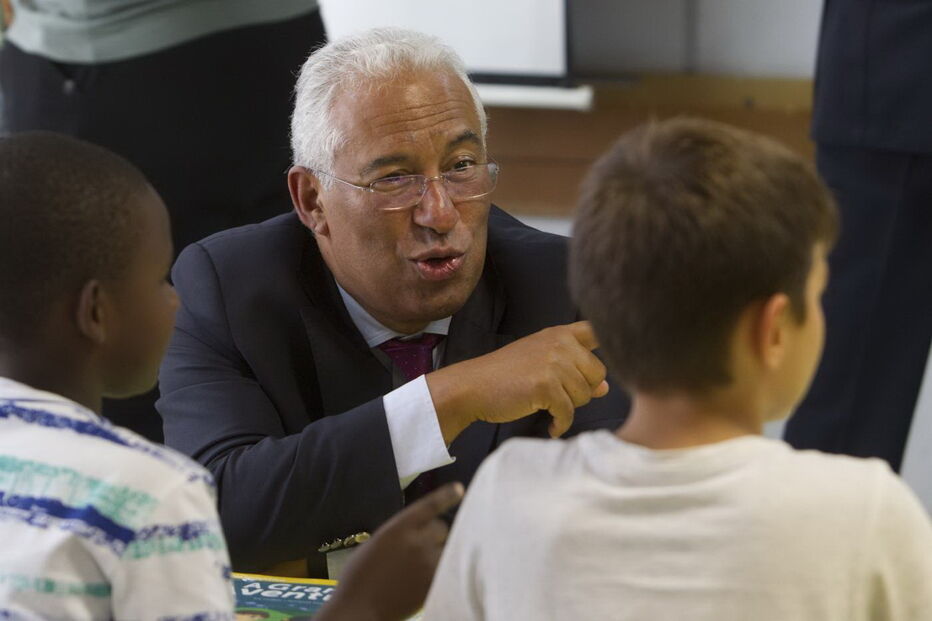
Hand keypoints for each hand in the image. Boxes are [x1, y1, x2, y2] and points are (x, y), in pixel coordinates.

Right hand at [315, 482, 464, 620]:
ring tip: (427, 562)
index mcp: (398, 528)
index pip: (429, 506)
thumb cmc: (359, 576)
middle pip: (442, 528)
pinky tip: (430, 574)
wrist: (359, 609)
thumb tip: (415, 532)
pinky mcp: (433, 584)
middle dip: (435, 535)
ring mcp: (427, 564)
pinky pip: (446, 569)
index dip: (446, 496)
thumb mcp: (374, 544)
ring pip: (447, 548)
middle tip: (424, 546)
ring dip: (440, 552)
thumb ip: (397, 534)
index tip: (459, 489)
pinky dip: (442, 569)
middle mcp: (417, 542)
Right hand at [428, 320, 608, 441]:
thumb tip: (605, 389)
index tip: (591, 368)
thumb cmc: (506, 376)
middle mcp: (559, 343)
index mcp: (559, 333)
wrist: (473, 387)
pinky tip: (551, 426)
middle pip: (598, 373)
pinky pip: (568, 413)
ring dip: (569, 408)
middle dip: (583, 391)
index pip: (596, 331)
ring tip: (550, 408)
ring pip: (585, 396)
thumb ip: (574, 370)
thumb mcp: (542, 364)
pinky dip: (560, 424)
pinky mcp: (546, 386)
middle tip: (560, 398)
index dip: (603, 348)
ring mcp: (553, 363)